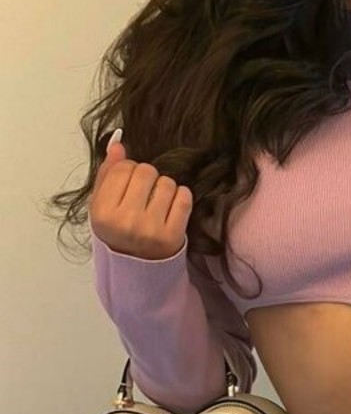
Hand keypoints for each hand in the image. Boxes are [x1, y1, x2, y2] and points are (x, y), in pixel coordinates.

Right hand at [89, 131, 192, 259]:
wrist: (137, 269)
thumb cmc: (118, 232)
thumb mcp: (103, 206)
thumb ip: (107, 174)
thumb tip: (117, 143)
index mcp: (103, 212)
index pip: (123, 168)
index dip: (129, 170)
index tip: (129, 185)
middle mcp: (125, 221)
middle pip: (146, 171)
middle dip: (148, 177)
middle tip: (146, 193)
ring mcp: (151, 229)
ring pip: (167, 183)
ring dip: (165, 188)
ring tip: (158, 202)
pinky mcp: (173, 236)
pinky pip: (185, 198)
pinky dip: (181, 197)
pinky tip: (172, 207)